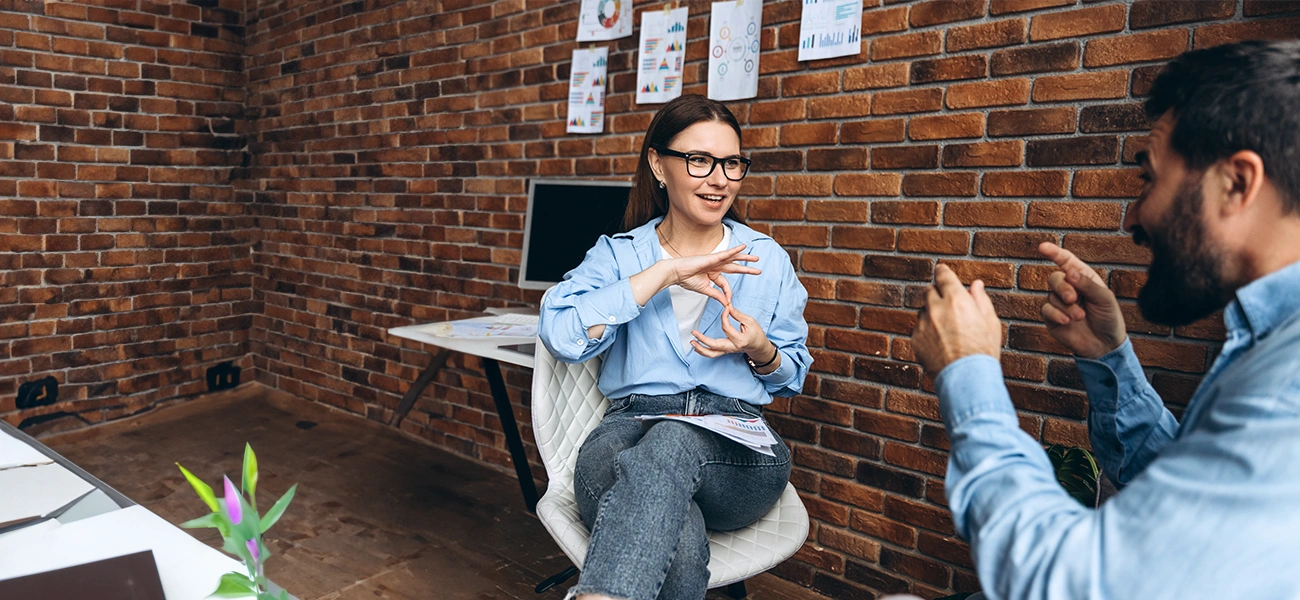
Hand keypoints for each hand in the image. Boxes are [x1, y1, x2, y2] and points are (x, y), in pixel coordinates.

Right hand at [668, 245, 759, 305]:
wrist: (677, 274)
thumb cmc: (687, 280)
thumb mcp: (705, 290)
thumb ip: (717, 295)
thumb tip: (726, 303)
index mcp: (713, 274)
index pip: (725, 284)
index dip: (728, 293)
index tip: (729, 301)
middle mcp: (716, 266)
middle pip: (734, 267)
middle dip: (746, 269)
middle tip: (758, 270)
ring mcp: (715, 261)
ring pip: (734, 259)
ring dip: (745, 258)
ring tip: (756, 258)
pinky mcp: (713, 257)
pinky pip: (727, 253)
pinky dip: (736, 250)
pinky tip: (744, 247)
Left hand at [691, 306, 773, 363]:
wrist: (759, 347)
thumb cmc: (756, 335)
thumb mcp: (750, 322)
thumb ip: (737, 315)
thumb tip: (727, 306)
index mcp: (739, 340)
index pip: (726, 327)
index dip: (724, 316)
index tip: (726, 308)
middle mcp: (732, 347)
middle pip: (714, 345)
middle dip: (702, 340)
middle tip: (694, 333)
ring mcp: (728, 351)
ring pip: (712, 354)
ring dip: (701, 349)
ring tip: (692, 343)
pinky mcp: (726, 351)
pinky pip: (713, 354)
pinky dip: (704, 352)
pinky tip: (697, 348)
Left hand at [911, 264, 1002, 374]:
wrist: (966, 377)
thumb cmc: (982, 350)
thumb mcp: (990, 321)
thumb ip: (980, 300)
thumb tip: (975, 285)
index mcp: (956, 298)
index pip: (943, 276)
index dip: (943, 272)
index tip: (941, 270)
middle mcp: (936, 307)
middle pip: (929, 291)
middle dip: (937, 294)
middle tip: (947, 304)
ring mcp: (923, 323)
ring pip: (923, 311)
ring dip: (931, 315)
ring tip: (948, 332)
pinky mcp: (915, 339)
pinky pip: (919, 329)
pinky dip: (927, 332)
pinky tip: (941, 344)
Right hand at [1037, 242, 1126, 358]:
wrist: (1105, 344)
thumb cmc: (1108, 318)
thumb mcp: (1104, 298)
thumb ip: (1087, 284)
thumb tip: (1069, 271)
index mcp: (1082, 278)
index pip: (1066, 261)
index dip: (1054, 253)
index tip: (1042, 247)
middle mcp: (1068, 288)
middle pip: (1055, 278)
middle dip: (1063, 288)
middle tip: (1074, 298)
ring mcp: (1059, 303)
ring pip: (1051, 296)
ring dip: (1066, 306)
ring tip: (1080, 317)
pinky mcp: (1051, 317)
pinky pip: (1046, 310)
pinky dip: (1056, 314)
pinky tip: (1067, 321)